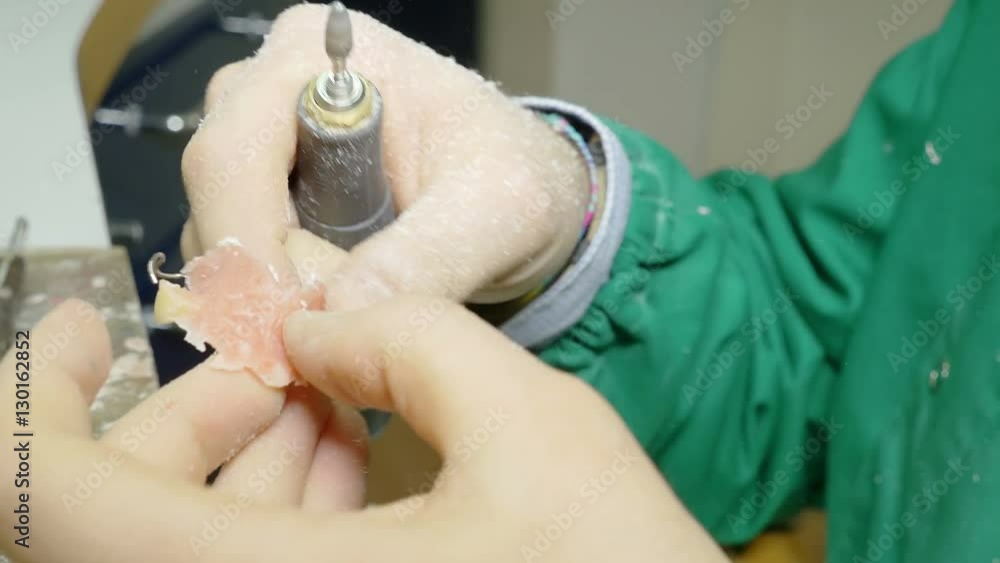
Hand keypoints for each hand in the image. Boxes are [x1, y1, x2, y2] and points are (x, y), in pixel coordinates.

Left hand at [0, 293, 725, 561]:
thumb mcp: (534, 426)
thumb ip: (409, 338)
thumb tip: (327, 323)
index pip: (55, 509)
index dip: (35, 407)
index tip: (81, 334)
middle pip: (128, 521)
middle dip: (190, 416)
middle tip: (278, 356)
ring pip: (198, 546)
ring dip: (248, 458)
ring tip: (341, 398)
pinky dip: (284, 511)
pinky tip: (360, 459)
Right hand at [180, 3, 589, 307]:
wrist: (522, 198)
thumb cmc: (518, 179)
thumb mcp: (501, 210)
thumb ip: (431, 254)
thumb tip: (339, 311)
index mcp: (324, 60)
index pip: (235, 152)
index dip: (244, 244)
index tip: (282, 326)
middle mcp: (275, 91)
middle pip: (214, 193)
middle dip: (251, 278)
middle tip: (303, 350)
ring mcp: (266, 145)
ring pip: (218, 231)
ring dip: (259, 297)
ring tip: (327, 338)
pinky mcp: (269, 197)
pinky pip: (238, 258)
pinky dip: (268, 303)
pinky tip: (319, 328)